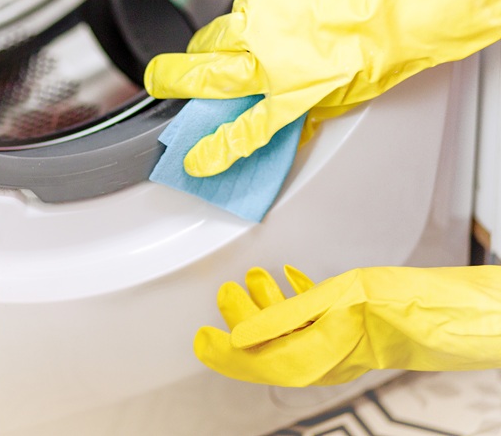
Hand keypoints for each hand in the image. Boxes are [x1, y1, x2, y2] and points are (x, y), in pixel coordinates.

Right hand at [146, 0, 500, 176]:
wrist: (398, 4)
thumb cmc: (376, 55)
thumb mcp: (338, 101)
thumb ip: (300, 116)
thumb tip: (284, 133)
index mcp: (289, 95)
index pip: (241, 132)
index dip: (212, 152)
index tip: (193, 162)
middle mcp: (269, 59)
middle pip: (204, 75)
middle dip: (173, 80)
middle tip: (159, 80)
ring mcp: (264, 20)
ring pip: (216, 36)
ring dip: (209, 46)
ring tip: (217, 49)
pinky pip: (244, 6)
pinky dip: (247, 16)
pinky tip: (266, 18)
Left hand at [195, 265, 500, 386]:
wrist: (440, 312)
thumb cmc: (393, 305)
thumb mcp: (330, 301)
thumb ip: (282, 318)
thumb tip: (239, 334)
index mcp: (309, 358)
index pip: (252, 362)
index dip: (221, 352)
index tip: (200, 337)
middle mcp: (316, 360)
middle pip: (264, 345)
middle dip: (240, 318)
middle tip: (224, 293)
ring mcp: (330, 348)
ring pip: (284, 332)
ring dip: (264, 307)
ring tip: (252, 280)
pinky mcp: (344, 333)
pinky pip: (308, 323)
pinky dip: (291, 302)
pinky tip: (288, 279)